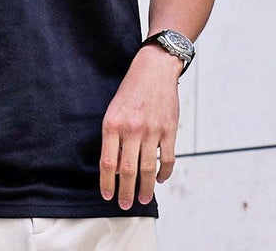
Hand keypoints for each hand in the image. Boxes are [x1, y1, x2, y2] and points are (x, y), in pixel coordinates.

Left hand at [99, 45, 181, 209]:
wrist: (153, 70)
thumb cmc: (131, 91)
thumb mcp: (114, 110)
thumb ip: (113, 138)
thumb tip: (115, 167)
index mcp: (113, 124)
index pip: (107, 162)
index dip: (107, 182)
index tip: (107, 195)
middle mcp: (131, 129)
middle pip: (128, 170)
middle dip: (126, 191)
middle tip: (125, 205)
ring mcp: (152, 130)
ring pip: (148, 169)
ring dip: (145, 188)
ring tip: (142, 198)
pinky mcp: (169, 130)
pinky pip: (167, 159)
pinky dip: (163, 173)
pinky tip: (159, 179)